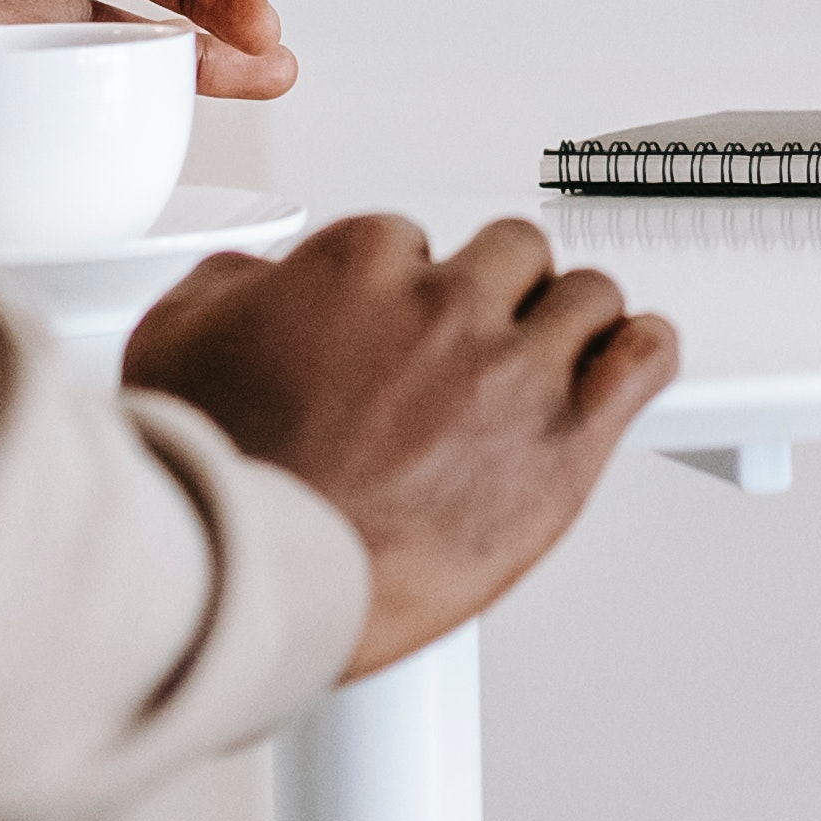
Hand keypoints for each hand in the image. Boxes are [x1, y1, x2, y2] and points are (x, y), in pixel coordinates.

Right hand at [123, 213, 681, 674]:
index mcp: (360, 267)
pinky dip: (641, 354)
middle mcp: (447, 305)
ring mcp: (512, 370)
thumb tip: (255, 278)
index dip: (406, 294)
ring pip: (586, 295)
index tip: (400, 334)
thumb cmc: (219, 479)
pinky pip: (646, 356)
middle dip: (493, 296)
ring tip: (543, 368)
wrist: (256, 578)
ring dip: (566, 326)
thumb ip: (230, 288)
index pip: (413, 241)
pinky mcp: (566, 441)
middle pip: (512, 256)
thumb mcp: (175, 341)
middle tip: (474, 347)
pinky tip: (621, 369)